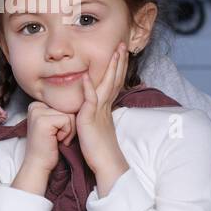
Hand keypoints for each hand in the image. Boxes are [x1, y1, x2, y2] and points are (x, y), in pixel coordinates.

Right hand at [19, 100, 74, 177]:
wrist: (38, 164)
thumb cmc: (49, 147)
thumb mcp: (54, 125)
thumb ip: (60, 112)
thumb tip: (81, 100)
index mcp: (37, 105)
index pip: (64, 105)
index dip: (66, 121)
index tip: (56, 132)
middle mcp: (35, 105)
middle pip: (68, 108)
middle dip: (69, 125)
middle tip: (57, 137)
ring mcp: (38, 112)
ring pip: (69, 114)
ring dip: (69, 130)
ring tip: (57, 139)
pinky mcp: (43, 121)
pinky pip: (67, 120)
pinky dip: (67, 133)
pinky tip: (57, 140)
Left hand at [75, 41, 128, 183]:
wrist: (107, 165)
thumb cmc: (100, 150)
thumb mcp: (98, 127)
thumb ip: (95, 114)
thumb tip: (92, 107)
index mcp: (107, 108)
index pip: (114, 82)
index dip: (117, 67)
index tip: (121, 53)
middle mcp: (106, 107)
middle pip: (114, 79)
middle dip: (119, 61)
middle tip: (123, 45)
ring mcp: (100, 112)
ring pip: (107, 85)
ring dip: (111, 67)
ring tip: (115, 52)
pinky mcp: (91, 119)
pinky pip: (90, 100)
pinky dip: (89, 87)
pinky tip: (87, 76)